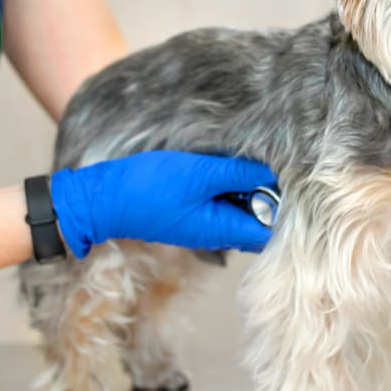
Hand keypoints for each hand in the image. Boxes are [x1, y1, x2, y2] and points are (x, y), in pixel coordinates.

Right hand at [50, 151, 277, 256]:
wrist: (105, 198)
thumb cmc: (151, 188)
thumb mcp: (200, 174)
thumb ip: (238, 173)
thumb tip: (274, 173)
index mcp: (223, 230)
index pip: (270, 228)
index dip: (283, 204)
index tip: (285, 175)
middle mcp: (218, 232)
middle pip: (258, 218)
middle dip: (267, 192)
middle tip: (267, 161)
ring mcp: (205, 223)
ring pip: (240, 207)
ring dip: (247, 186)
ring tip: (247, 158)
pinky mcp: (193, 211)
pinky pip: (222, 201)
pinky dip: (229, 184)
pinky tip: (227, 163)